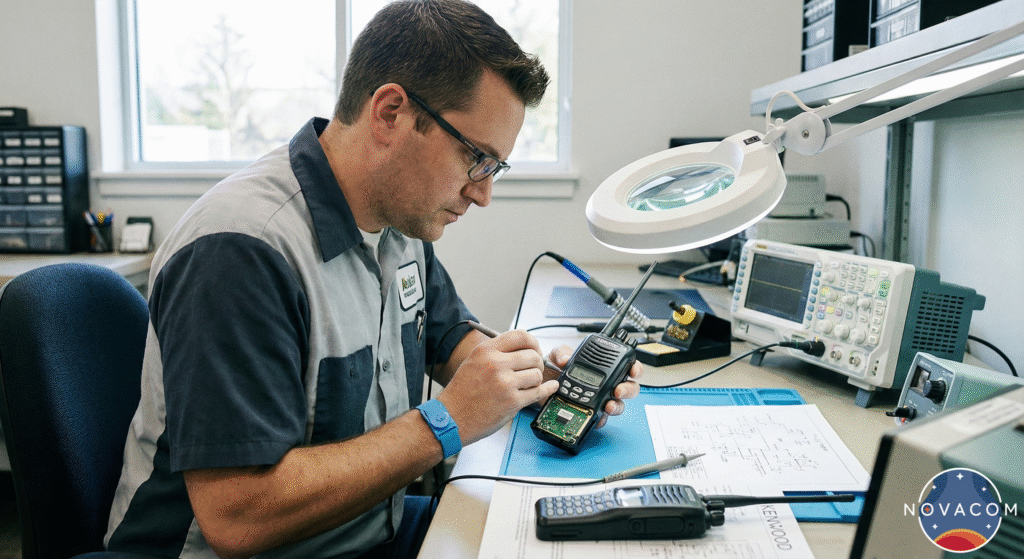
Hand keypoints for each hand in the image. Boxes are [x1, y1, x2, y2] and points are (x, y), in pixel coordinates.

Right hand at [438, 330, 558, 445]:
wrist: (452, 418)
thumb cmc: (462, 392)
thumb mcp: (474, 362)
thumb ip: (496, 353)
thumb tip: (523, 349)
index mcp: (486, 351)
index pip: (520, 336)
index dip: (533, 342)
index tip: (535, 349)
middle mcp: (496, 364)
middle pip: (533, 355)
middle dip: (537, 363)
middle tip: (534, 369)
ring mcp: (505, 383)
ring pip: (537, 374)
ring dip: (536, 380)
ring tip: (527, 385)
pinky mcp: (512, 401)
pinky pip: (538, 392)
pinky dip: (546, 390)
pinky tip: (550, 387)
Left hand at [546, 345, 642, 428]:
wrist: (541, 385)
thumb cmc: (555, 369)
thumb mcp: (558, 356)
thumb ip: (562, 352)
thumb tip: (565, 359)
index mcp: (603, 368)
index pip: (626, 367)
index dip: (635, 368)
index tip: (634, 370)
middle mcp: (606, 385)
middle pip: (628, 388)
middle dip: (628, 390)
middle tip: (618, 390)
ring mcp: (600, 400)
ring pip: (618, 406)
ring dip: (617, 406)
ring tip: (608, 405)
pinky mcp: (590, 413)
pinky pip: (601, 419)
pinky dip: (601, 419)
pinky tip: (596, 415)